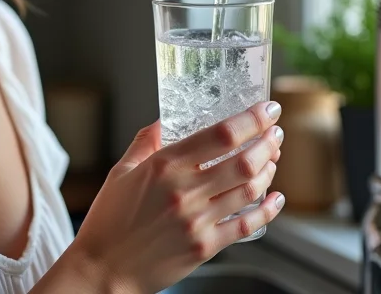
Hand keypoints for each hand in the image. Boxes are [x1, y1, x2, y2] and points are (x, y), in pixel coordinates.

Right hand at [69, 101, 284, 293]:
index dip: (251, 119)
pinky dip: (267, 209)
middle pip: (244, 160)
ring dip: (269, 169)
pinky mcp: (205, 247)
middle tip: (275, 131)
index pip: (221, 135)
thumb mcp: (121, 172)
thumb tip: (161, 122)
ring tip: (273, 157)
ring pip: (249, 189)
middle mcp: (185, 191)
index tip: (267, 109)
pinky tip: (275, 198)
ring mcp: (198, 221)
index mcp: (165, 165)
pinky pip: (247, 225)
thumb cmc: (109, 221)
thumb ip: (144, 142)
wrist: (104, 270)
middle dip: (268, 141)